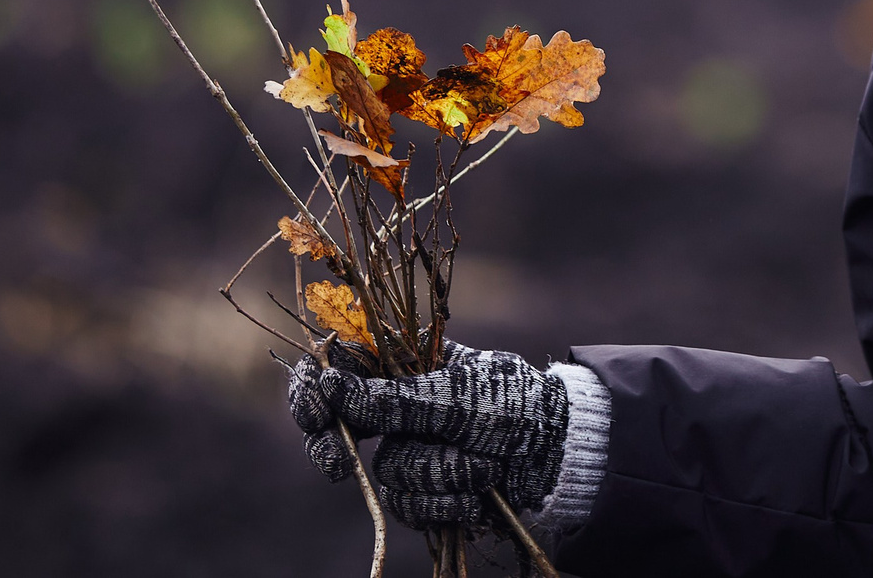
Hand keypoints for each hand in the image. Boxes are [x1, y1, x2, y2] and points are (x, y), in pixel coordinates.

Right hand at [287, 343, 569, 529]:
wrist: (561, 454)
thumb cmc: (516, 404)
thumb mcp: (458, 396)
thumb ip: (395, 400)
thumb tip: (330, 386)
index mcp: (406, 367)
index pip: (339, 372)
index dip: (311, 391)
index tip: (312, 412)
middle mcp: (402, 409)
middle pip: (339, 430)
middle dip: (336, 449)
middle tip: (339, 465)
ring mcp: (414, 450)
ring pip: (386, 474)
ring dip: (438, 473)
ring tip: (484, 461)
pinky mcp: (428, 491)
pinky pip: (409, 506)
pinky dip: (446, 501)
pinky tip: (479, 490)